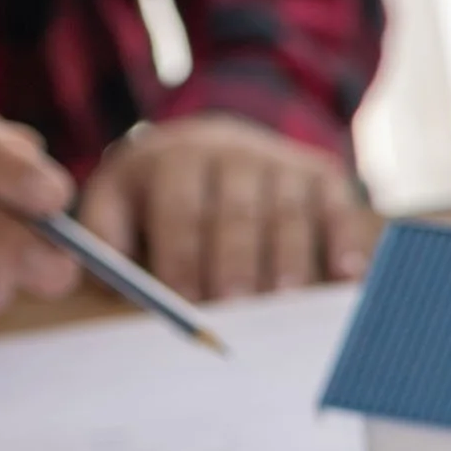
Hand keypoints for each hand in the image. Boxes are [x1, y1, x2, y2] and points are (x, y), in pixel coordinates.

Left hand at [77, 114, 372, 300]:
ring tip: (284, 301)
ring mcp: (279, 161)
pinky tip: (345, 274)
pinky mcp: (319, 173)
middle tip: (235, 308)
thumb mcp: (117, 200)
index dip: (182, 256)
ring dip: (288, 258)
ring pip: (286, 210)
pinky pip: (335, 205)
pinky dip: (342, 239)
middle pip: (235, 211)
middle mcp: (229, 152)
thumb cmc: (159, 195)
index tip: (183, 301)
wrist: (214, 142)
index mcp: (173, 159)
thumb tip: (104, 280)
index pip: (179, 208)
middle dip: (234, 261)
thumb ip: (105, 238)